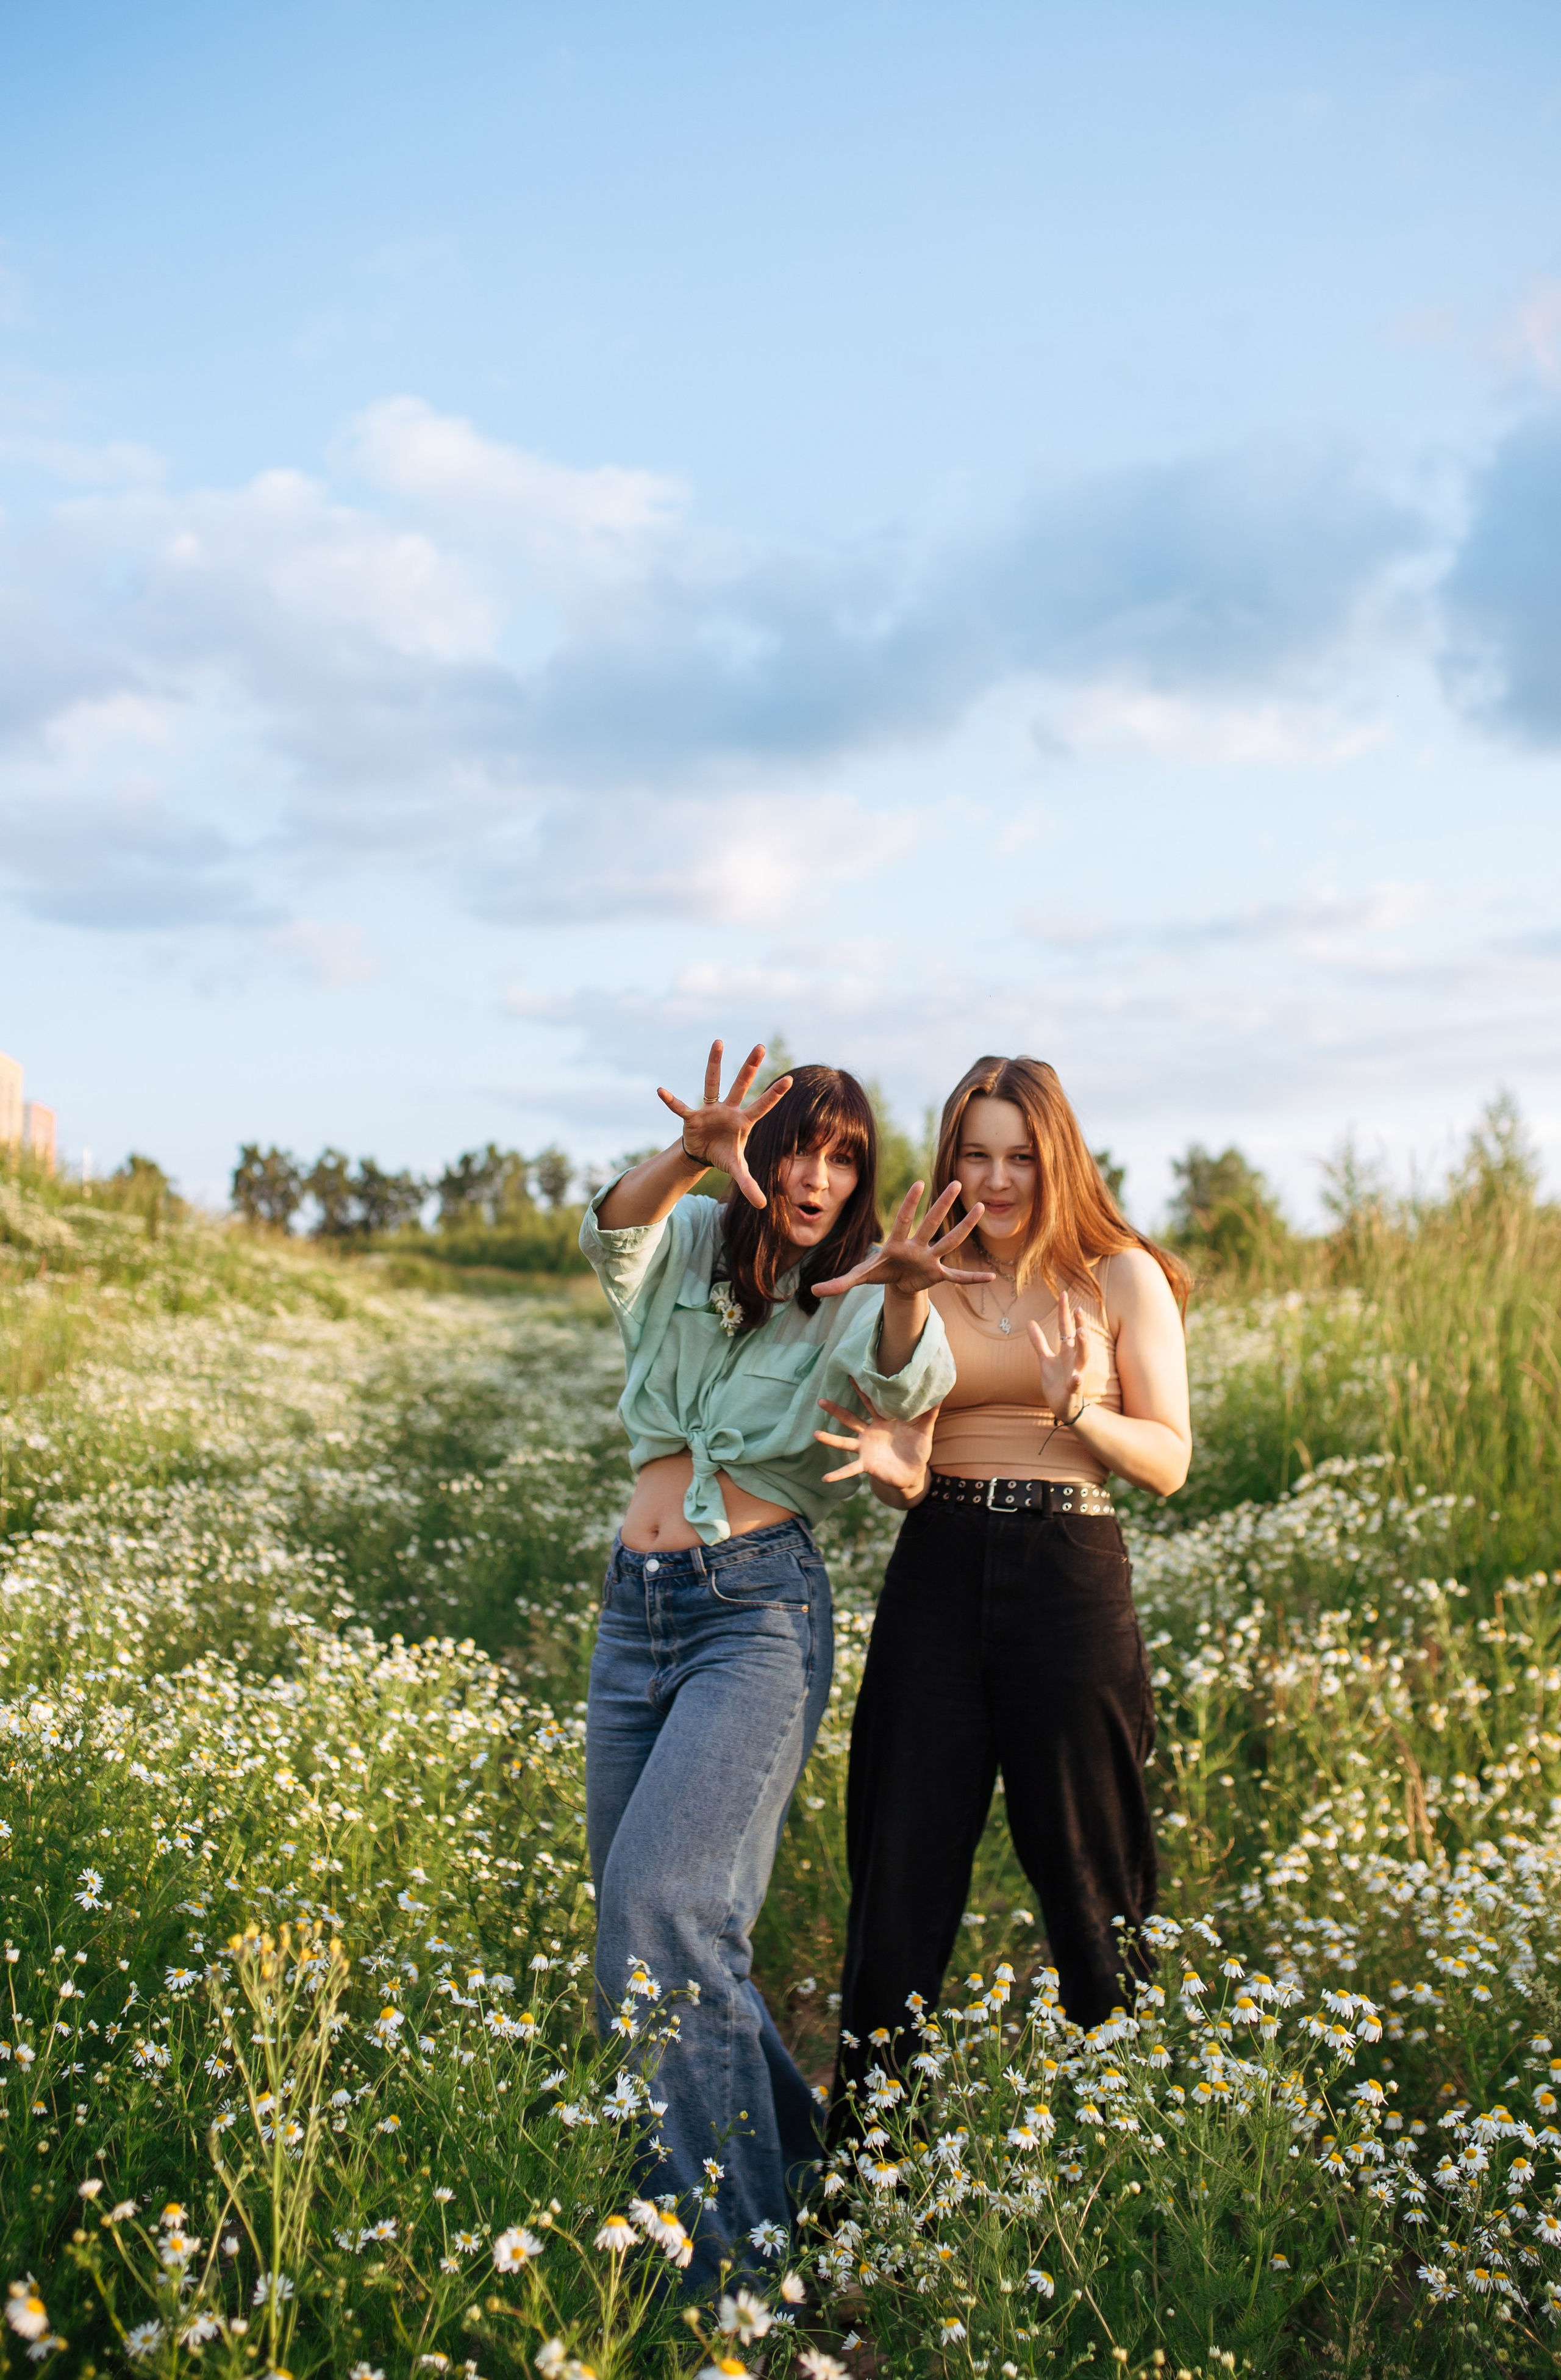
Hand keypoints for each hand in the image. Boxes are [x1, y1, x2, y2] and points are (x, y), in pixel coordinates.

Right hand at [656, 1039, 793, 1210]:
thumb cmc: (725, 1155)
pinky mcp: (692, 1117)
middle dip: (750, 1067)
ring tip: (719, 1042)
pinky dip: (671, 1101)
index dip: (774, 1095)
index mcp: (743, 1122)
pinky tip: (661, 1091)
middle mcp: (729, 1110)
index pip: (762, 1107)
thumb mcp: (738, 1171)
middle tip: (761, 1046)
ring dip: (715, 1063)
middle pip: (742, 1085)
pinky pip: (681, 1108)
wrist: (704, 1153)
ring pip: (713, 1082)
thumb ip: (749, 1186)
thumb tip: (763, 1207)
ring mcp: (710, 1110)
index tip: (789, 1080)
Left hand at [811, 1180, 993, 1297]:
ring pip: (949, 1241)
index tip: (918, 1183)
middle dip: (942, 1205)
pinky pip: (957, 1277)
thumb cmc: (878, 1272)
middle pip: (931, 1224)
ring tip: (981, 1207)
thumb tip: (812, 1292)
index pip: (904, 1220)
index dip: (909, 1204)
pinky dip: (972, 1278)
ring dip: (964, 1227)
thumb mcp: (858, 1277)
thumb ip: (838, 1283)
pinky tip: (991, 1279)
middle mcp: (916, 1247)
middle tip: (956, 1183)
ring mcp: (929, 1259)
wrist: (893, 1282)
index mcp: (897, 1243)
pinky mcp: (937, 1274)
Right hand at [814, 1384, 937, 1490]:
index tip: (850, 1375)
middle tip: (821, 1400)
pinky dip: (838, 1474)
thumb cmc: (917, 1449)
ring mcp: (865, 1449)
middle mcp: (869, 1434)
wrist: (914, 1473)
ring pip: (844, 1442)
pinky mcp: (866, 1465)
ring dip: (830, 1439)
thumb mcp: (924, 1431)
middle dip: (835, 1410)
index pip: (869, 1403)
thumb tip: (941, 1394)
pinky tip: (825, 1478)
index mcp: (882, 1422)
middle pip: (850, 1419)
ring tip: (815, 1434)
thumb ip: (930, 1414)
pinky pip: (850, 1469)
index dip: (860, 1390)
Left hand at [1027, 1292, 1093, 1423]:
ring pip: (1083, 1358)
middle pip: (1079, 1339)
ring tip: (1081, 1332)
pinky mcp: (1072, 1390)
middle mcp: (1074, 1360)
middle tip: (1078, 1309)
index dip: (1064, 1312)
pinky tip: (1076, 1376)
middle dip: (1080, 1324)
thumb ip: (1039, 1342)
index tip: (1063, 1294)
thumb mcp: (1045, 1359)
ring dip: (1083, 1345)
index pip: (1067, 1328)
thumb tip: (1030, 1322)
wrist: (1063, 1406)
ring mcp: (1075, 1374)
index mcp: (1068, 1351)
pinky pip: (1075, 1385)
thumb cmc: (1056, 1381)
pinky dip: (1076, 1380)